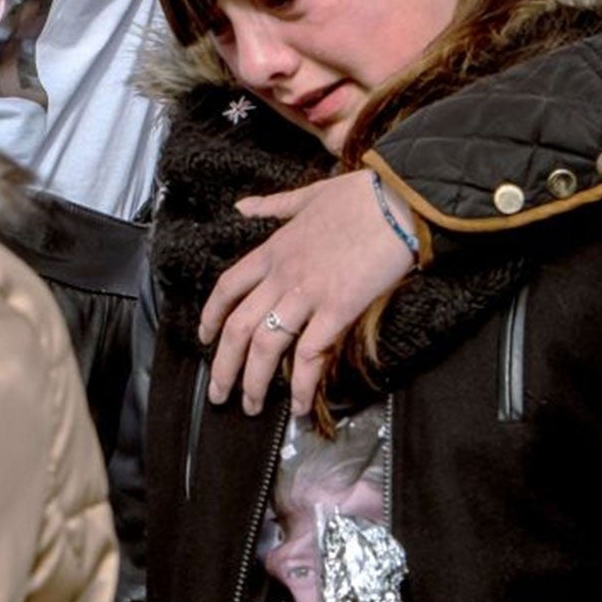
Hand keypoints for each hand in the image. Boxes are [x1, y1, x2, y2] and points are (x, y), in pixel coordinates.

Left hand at [199, 170, 417, 415]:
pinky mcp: (339, 310)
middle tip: (218, 393)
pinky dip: (303, 384)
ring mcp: (308, 294)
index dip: (211, 315)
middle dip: (223, 365)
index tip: (204, 338)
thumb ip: (272, 205)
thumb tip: (243, 206)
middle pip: (238, 327)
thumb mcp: (306, 195)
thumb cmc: (358, 197)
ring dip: (254, 381)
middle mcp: (282, 275)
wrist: (398, 199)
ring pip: (266, 345)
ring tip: (251, 406)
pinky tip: (300, 406)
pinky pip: (311, 354)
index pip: (227, 287)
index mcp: (273, 250)